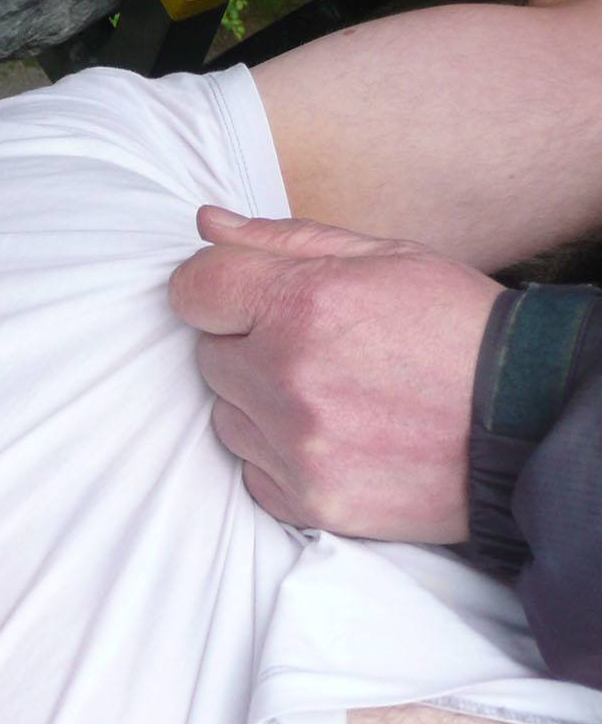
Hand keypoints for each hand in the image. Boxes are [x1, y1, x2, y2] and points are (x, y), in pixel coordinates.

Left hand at [167, 207, 502, 542]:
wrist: (532, 422)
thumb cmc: (459, 329)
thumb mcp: (383, 258)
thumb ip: (281, 240)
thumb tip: (206, 224)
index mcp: (301, 306)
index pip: (192, 289)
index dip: (217, 288)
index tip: (247, 296)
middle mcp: (287, 378)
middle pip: (208, 354)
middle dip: (248, 344)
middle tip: (318, 347)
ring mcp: (297, 445)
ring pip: (226, 414)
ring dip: (260, 402)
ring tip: (334, 393)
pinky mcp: (309, 499)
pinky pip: (252, 469)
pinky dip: (278, 454)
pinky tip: (335, 435)